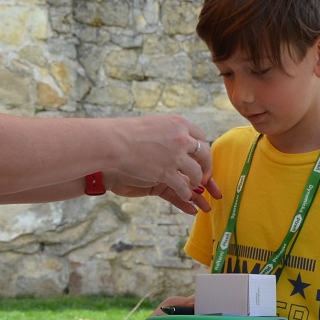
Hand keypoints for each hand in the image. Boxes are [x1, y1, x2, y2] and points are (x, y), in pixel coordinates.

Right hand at [104, 116, 221, 212]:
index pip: (200, 137)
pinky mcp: (167, 172)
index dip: (202, 149)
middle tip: (206, 176)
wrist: (113, 143)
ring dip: (197, 182)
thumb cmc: (128, 133)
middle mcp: (181, 138)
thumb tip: (179, 136)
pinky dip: (186, 194)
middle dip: (206, 167)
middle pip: (204, 154)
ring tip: (194, 188)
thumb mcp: (155, 124)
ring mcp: (176, 156)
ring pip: (196, 172)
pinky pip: (184, 187)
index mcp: (179, 124)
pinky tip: (185, 196)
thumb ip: (170, 131)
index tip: (201, 157)